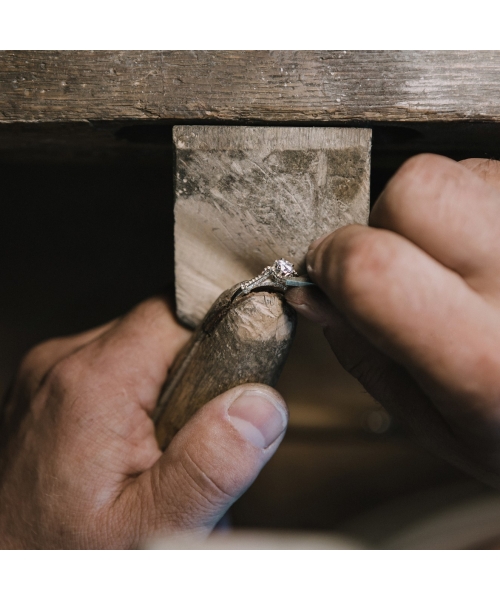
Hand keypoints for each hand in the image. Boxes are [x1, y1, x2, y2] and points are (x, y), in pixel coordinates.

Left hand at [0, 296, 286, 547]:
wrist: (5, 570)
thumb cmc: (56, 556)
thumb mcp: (146, 529)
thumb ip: (207, 467)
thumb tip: (260, 407)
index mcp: (92, 384)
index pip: (176, 319)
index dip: (214, 349)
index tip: (226, 392)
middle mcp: (62, 365)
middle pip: (158, 333)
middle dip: (190, 380)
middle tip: (184, 442)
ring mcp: (49, 375)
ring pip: (137, 352)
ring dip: (160, 392)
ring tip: (152, 452)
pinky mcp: (47, 388)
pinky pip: (110, 371)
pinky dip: (130, 401)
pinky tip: (124, 449)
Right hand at [287, 155, 499, 486]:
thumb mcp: (433, 418)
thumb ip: (363, 351)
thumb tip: (313, 292)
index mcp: (483, 360)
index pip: (373, 268)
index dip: (332, 258)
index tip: (330, 270)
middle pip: (420, 188)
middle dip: (387, 215)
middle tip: (402, 257)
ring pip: (461, 170)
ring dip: (440, 208)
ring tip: (459, 260)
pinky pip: (497, 175)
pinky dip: (479, 203)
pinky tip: (489, 252)